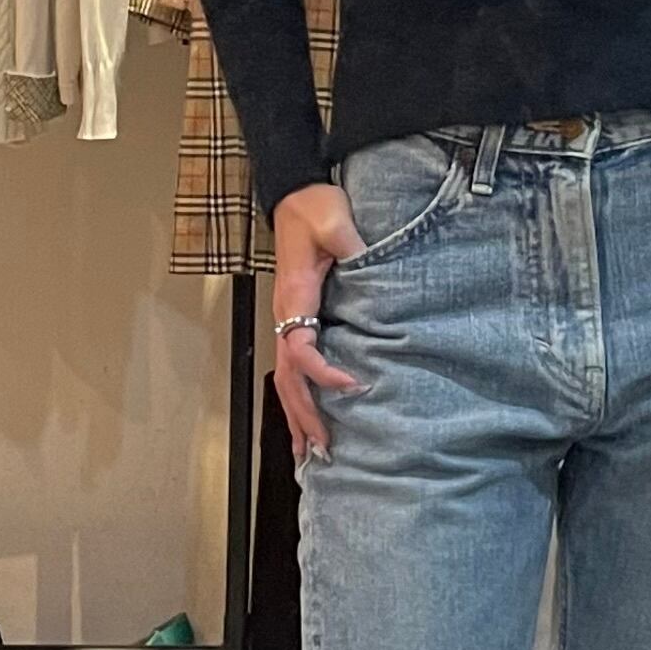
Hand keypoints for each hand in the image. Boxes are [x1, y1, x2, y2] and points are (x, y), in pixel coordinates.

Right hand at [272, 183, 364, 461]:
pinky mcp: (296, 320)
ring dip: (296, 416)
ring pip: (285, 379)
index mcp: (295, 296)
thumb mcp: (334, 217)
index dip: (323, 372)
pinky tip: (305, 422)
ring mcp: (287, 320)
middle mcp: (285, 314)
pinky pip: (292, 367)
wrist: (296, 195)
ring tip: (309, 454)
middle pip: (288, 377)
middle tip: (325, 449)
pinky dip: (296, 399)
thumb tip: (365, 263)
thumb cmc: (315, 206)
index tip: (354, 386)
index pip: (301, 347)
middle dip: (304, 415)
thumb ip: (348, 240)